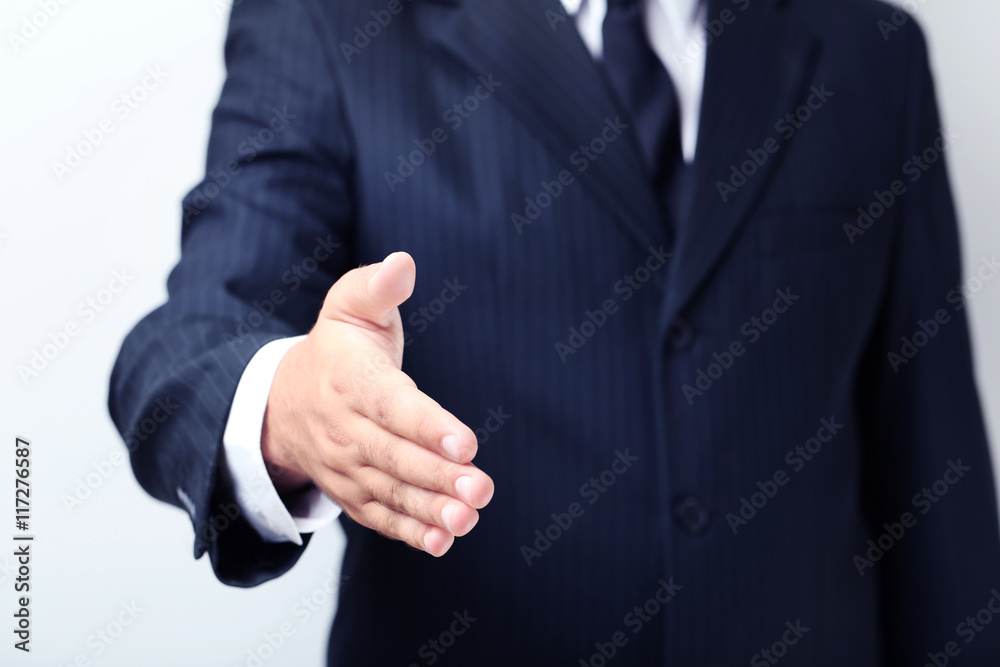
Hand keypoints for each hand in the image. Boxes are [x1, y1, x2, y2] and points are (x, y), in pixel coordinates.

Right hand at [261, 252, 493, 556]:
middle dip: (438, 476)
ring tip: (467, 519)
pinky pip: (378, 516)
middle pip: (394, 456)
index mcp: (351, 380)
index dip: (428, 425)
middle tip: (480, 488)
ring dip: (429, 510)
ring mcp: (346, 465)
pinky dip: (408, 531)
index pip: (392, 405)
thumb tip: (403, 263)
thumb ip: (376, 287)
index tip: (466, 442)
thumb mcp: (349, 307)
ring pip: (389, 492)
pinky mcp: (351, 492)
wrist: (283, 401)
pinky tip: (441, 541)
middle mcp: (346, 428)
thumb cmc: (336, 350)